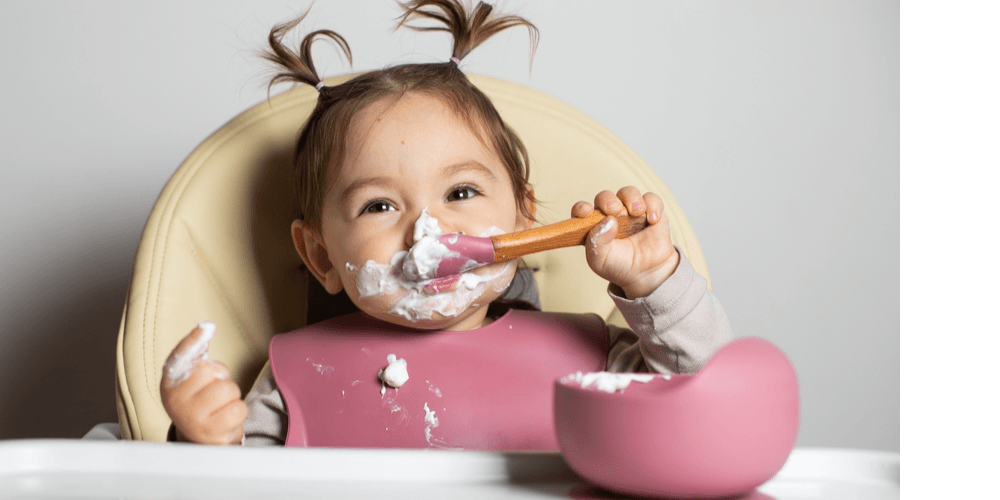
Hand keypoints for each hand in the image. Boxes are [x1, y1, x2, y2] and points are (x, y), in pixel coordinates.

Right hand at [160, 322, 246, 444]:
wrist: (201, 438)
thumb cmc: (200, 402)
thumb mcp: (193, 380)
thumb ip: (198, 354)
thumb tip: (207, 327)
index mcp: (170, 382)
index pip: (181, 357)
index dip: (193, 341)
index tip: (207, 327)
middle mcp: (176, 399)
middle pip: (213, 371)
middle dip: (223, 379)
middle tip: (215, 391)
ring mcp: (191, 417)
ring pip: (229, 390)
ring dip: (233, 396)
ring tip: (221, 406)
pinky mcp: (210, 431)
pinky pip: (238, 409)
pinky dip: (238, 412)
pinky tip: (226, 419)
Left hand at [572, 186, 679, 298]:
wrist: (648, 275)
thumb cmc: (619, 266)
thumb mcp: (601, 260)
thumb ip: (597, 242)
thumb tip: (607, 220)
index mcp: (594, 226)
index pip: (582, 211)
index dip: (581, 208)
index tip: (586, 212)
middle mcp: (611, 215)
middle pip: (605, 197)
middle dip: (608, 200)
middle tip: (615, 210)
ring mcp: (631, 212)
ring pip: (628, 192)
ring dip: (632, 198)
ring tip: (637, 212)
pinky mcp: (651, 211)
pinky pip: (652, 199)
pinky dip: (653, 205)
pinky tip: (653, 220)